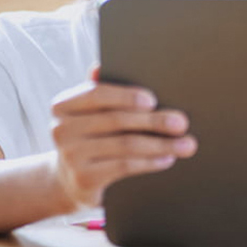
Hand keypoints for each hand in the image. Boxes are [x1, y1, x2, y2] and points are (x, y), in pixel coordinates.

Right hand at [49, 67, 196, 208]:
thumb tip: (101, 66)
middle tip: (182, 122)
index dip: (126, 96)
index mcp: (64, 105)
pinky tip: (167, 158)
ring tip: (185, 144)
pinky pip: (125, 166)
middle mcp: (61, 129)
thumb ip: (99, 91)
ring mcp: (70, 156)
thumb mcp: (90, 113)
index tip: (153, 100)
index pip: (97, 94)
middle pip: (116, 120)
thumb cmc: (90, 137)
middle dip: (155, 121)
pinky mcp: (84, 179)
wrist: (69, 180)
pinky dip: (150, 161)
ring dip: (161, 144)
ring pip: (126, 145)